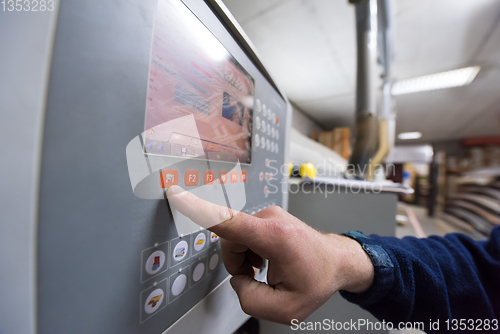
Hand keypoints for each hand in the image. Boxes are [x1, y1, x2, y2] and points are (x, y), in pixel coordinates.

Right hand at [167, 185, 373, 324]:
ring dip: (244, 258)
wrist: (336, 260)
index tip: (177, 194)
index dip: (198, 209)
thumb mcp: (288, 309)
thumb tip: (237, 279)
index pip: (228, 221)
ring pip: (235, 239)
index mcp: (273, 237)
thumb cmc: (318, 278)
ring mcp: (268, 215)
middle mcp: (269, 218)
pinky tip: (267, 260)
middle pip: (228, 240)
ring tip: (267, 268)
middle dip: (236, 263)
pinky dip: (249, 251)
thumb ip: (250, 299)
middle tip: (259, 276)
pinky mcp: (267, 216)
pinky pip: (243, 234)